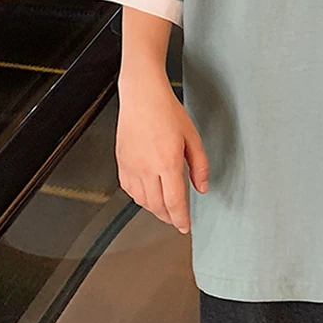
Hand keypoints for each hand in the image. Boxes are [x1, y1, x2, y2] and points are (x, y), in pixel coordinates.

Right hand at [115, 72, 208, 233]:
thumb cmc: (167, 111)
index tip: (185, 227)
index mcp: (167, 163)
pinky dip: (139, 198)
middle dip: (168, 217)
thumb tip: (202, 187)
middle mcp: (146, 169)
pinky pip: (129, 190)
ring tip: (165, 208)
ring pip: (142, 201)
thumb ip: (200, 165)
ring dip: (154, 209)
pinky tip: (148, 194)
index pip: (174, 202)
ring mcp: (131, 167)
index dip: (180, 219)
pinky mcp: (121, 163)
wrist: (142, 96)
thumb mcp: (192, 137)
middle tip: (177, 220)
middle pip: (157, 206)